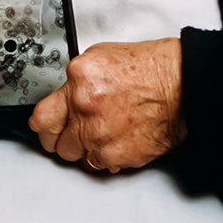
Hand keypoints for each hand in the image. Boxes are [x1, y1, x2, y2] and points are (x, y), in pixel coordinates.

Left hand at [28, 38, 185, 172]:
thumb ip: (75, 82)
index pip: (42, 116)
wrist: (181, 85)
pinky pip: (101, 164)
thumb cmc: (148, 69)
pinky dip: (106, 156)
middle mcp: (85, 110)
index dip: (41, 124)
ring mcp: (101, 136)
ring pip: (77, 156)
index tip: (43, 126)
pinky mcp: (119, 155)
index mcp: (78, 82)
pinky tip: (115, 139)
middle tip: (67, 134)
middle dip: (59, 139)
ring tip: (99, 134)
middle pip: (55, 142)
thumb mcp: (98, 58)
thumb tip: (64, 97)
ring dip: (84, 148)